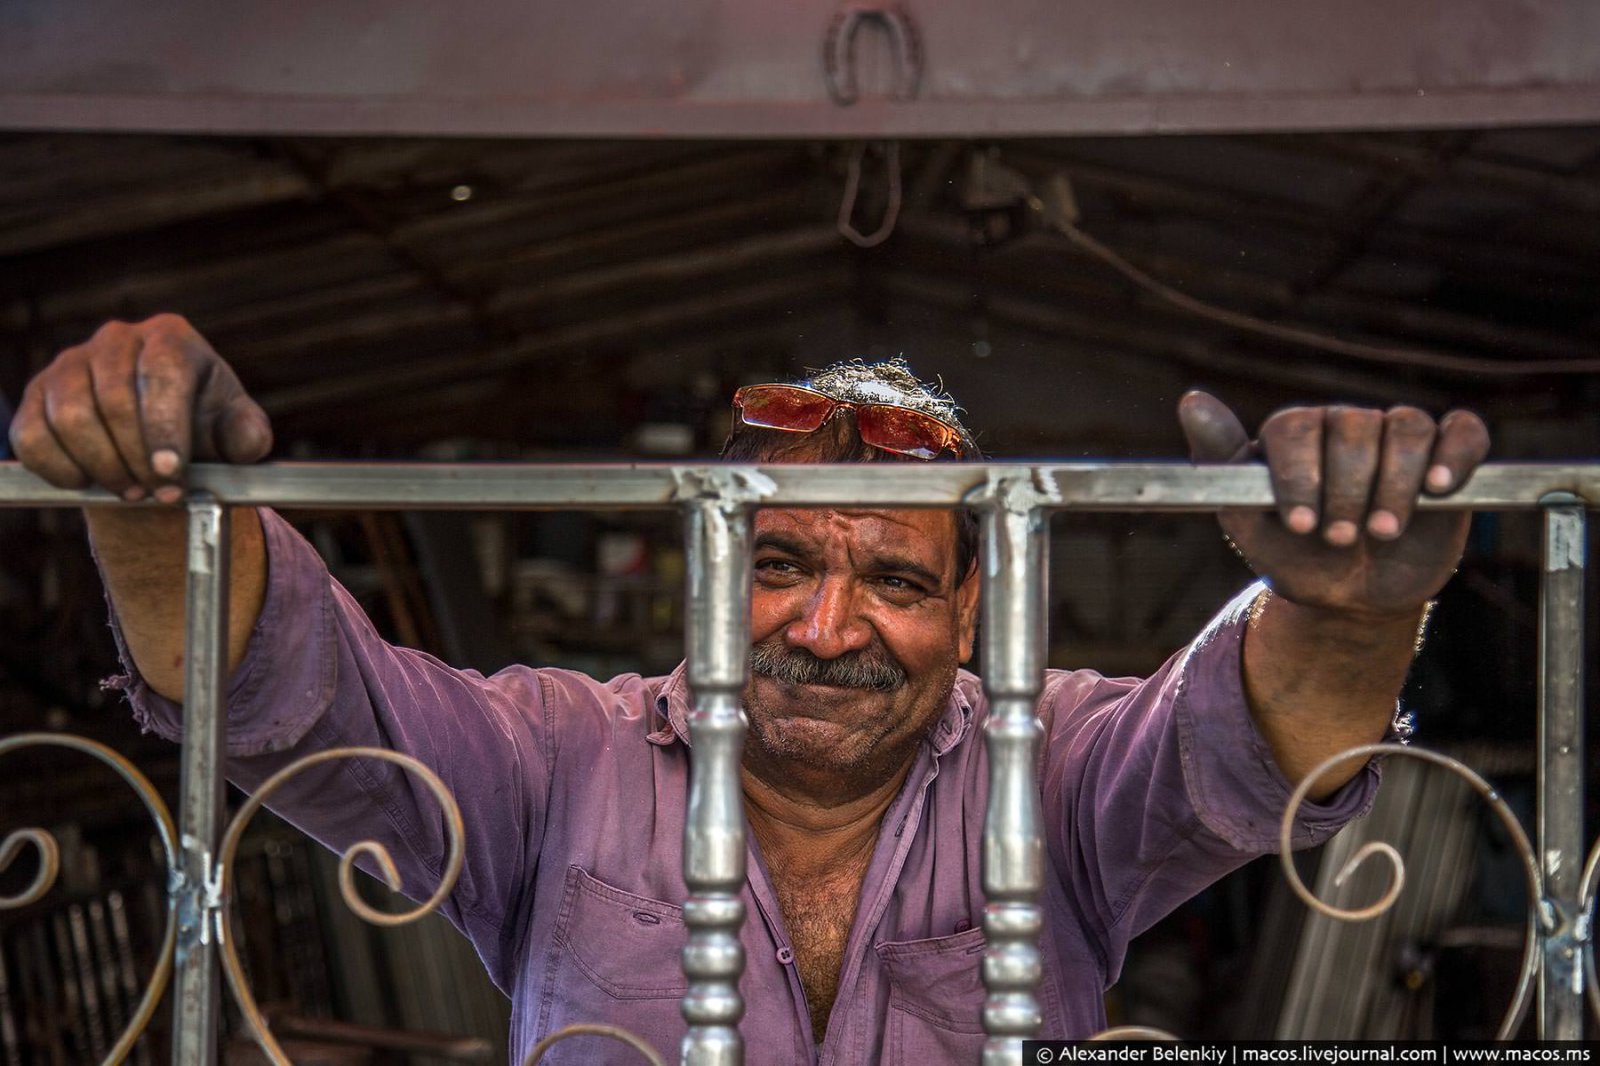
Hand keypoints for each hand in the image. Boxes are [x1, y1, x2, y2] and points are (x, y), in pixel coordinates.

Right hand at [10, 314, 271, 501]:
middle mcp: (117, 339)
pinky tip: (90, 483)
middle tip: (158, 494)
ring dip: (103, 467)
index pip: (162, 374)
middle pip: (114, 400)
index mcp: (171, 337)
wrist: (159, 434)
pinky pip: (33, 436)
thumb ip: (247, 435)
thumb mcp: (235, 429)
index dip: (164, 428)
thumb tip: (245, 441)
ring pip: (71, 419)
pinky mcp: (37, 394)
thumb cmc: (203, 424)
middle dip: (137, 458)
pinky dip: (61, 470)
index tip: (170, 473)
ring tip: (133, 491)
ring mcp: (70, 363)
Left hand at [1178, 391, 1489, 619]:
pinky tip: (1438, 489)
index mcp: (1293, 434)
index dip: (1298, 475)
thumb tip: (1191, 400)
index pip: (1295, 427)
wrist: (1348, 599)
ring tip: (1381, 533)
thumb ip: (1219, 461)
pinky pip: (1462, 432)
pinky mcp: (1447, 456)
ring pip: (1406, 428)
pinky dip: (1454, 455)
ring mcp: (1398, 437)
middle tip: (1340, 539)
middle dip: (1347, 491)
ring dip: (1394, 485)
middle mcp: (1345, 425)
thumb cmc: (1292, 554)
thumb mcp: (1245, 519)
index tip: (1299, 525)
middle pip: (1353, 428)